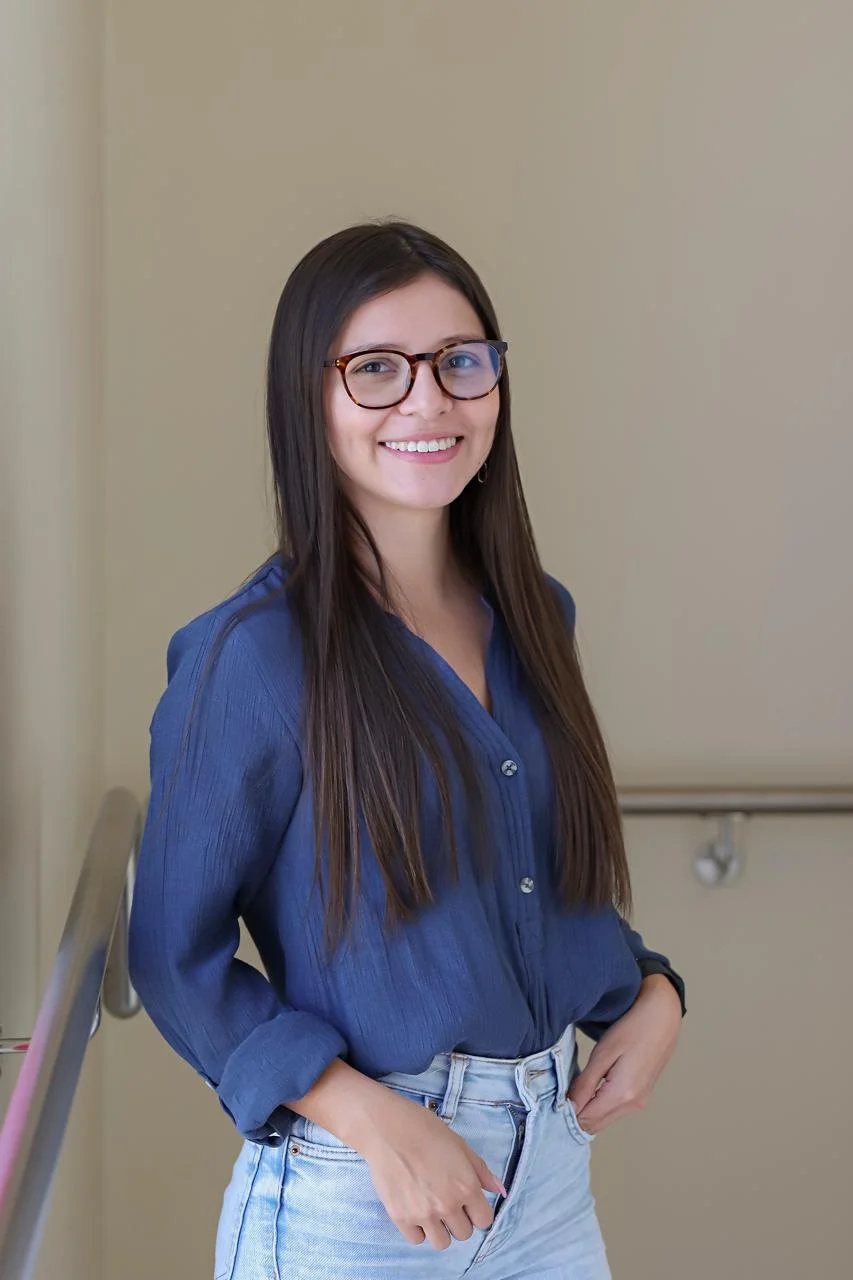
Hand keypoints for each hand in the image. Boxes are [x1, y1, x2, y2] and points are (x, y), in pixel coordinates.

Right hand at [352, 1089, 505, 1250]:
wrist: (387, 1128)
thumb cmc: (425, 1130)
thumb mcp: (460, 1145)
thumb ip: (481, 1171)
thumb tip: (499, 1191)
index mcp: (466, 1186)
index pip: (484, 1221)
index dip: (476, 1211)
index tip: (467, 1202)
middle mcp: (448, 1204)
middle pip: (464, 1234)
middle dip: (458, 1219)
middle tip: (445, 1201)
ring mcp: (423, 1214)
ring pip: (441, 1243)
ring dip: (439, 1229)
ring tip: (430, 1209)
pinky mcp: (401, 1218)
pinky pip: (417, 1239)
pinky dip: (417, 1229)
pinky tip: (413, 1209)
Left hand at [568, 974, 681, 1134]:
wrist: (662, 1017)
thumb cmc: (633, 1028)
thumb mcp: (603, 1053)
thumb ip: (586, 1084)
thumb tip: (568, 1107)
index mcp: (622, 1095)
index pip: (585, 1121)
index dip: (565, 1115)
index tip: (549, 1102)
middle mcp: (632, 1105)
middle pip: (594, 1125)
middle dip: (573, 1116)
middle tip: (555, 1096)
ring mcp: (638, 1102)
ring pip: (603, 1119)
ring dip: (585, 1110)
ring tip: (570, 1089)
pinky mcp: (640, 1096)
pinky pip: (612, 1110)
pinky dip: (597, 1105)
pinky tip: (588, 1088)